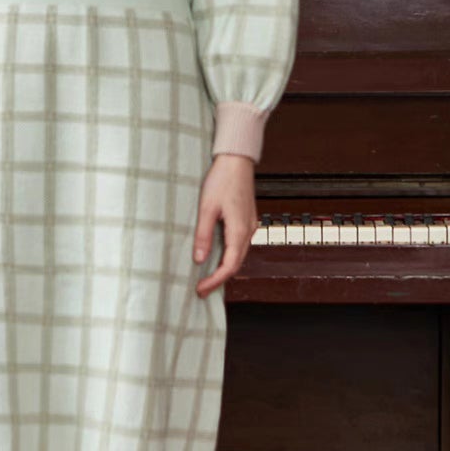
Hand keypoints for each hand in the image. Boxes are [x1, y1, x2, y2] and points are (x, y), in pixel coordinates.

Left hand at [194, 153, 257, 296]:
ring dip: (224, 269)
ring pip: (239, 255)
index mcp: (239, 231)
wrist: (236, 161)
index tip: (200, 289)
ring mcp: (250, 226)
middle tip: (201, 290)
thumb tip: (200, 260)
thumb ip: (203, 235)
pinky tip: (216, 257)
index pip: (229, 266)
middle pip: (236, 265)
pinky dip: (228, 256)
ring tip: (206, 277)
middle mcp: (248, 231)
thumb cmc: (221, 180)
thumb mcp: (206, 208)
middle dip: (219, 279)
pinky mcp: (247, 220)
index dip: (215, 281)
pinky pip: (239, 245)